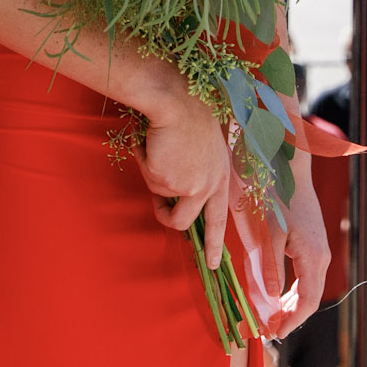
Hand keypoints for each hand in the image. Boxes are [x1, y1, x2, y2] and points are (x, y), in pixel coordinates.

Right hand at [137, 95, 231, 265]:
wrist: (176, 101)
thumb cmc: (190, 115)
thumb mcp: (207, 148)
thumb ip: (201, 172)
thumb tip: (179, 192)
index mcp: (221, 178)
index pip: (219, 219)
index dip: (213, 244)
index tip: (211, 265)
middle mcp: (208, 186)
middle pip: (183, 221)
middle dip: (165, 216)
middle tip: (158, 211)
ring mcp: (188, 186)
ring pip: (159, 196)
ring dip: (152, 176)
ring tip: (155, 148)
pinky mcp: (167, 181)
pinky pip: (147, 178)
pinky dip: (144, 160)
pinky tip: (151, 142)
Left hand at [271, 150, 329, 335]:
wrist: (289, 168)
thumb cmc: (276, 198)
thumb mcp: (268, 234)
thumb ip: (269, 268)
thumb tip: (268, 301)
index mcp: (313, 258)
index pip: (306, 302)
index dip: (290, 321)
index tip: (273, 333)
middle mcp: (321, 257)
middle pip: (309, 297)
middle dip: (289, 316)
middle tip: (268, 328)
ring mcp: (319, 249)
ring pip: (308, 286)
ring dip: (290, 303)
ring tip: (271, 315)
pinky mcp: (312, 241)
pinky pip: (305, 274)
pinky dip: (292, 288)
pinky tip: (277, 292)